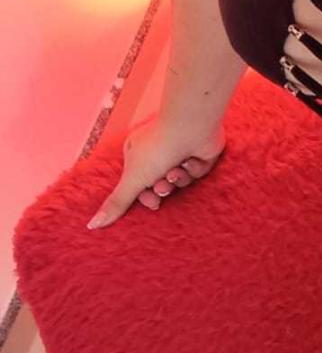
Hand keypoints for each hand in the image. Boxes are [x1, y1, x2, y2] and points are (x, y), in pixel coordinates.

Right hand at [87, 114, 226, 229]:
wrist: (191, 127)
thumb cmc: (158, 148)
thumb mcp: (133, 179)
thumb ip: (117, 203)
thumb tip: (92, 226)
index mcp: (137, 153)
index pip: (140, 184)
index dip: (147, 197)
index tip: (153, 202)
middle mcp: (158, 152)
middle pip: (160, 185)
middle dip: (164, 188)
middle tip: (165, 186)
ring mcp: (180, 151)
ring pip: (179, 180)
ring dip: (179, 178)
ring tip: (178, 170)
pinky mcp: (199, 152)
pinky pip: (196, 171)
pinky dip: (194, 168)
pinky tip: (192, 158)